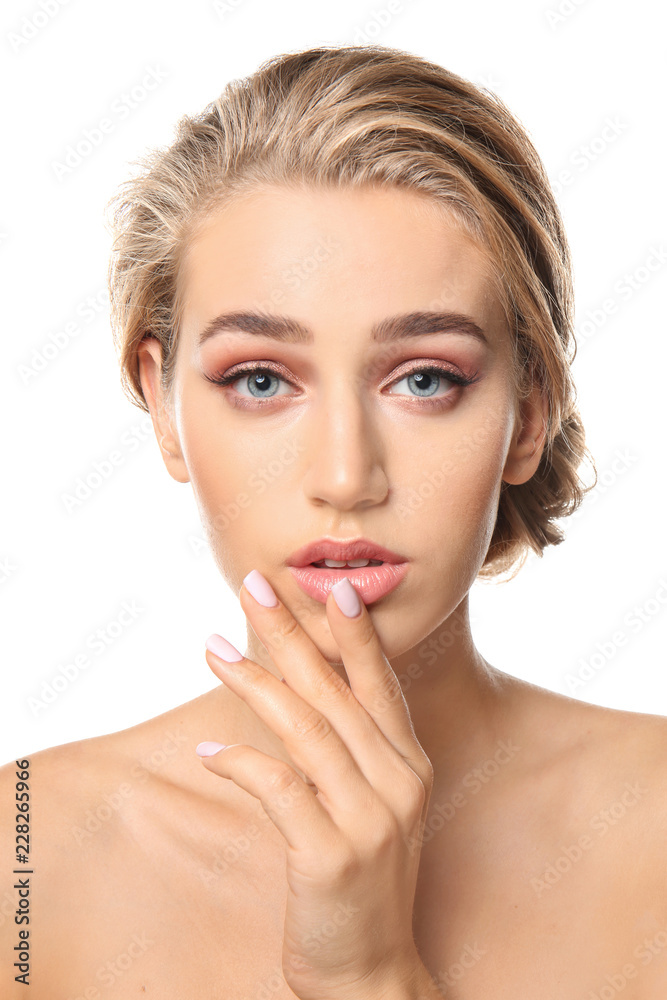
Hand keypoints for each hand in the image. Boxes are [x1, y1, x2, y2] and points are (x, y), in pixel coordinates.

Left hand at [196, 568, 436, 999]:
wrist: (370, 973)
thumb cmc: (361, 881)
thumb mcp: (371, 807)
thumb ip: (348, 752)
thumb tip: (299, 693)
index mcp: (409, 766)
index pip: (379, 684)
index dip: (354, 633)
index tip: (332, 585)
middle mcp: (397, 783)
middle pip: (336, 691)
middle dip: (293, 633)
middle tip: (255, 585)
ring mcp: (369, 819)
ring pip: (305, 728)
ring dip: (255, 682)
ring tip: (212, 648)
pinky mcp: (330, 855)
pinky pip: (278, 789)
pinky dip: (240, 763)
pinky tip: (207, 750)